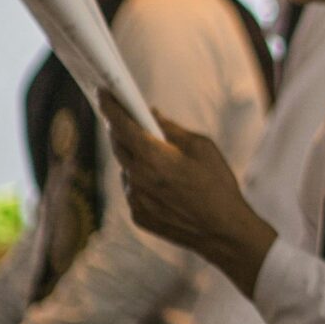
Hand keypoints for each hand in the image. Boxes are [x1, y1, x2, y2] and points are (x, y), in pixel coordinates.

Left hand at [101, 94, 274, 292]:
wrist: (223, 231)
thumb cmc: (218, 184)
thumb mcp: (202, 147)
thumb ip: (172, 130)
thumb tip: (152, 115)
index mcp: (154, 157)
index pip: (122, 125)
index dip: (110, 106)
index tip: (101, 92)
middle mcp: (137, 177)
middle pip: (118, 145)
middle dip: (121, 130)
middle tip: (127, 118)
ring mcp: (134, 199)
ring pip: (126, 169)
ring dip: (135, 158)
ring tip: (156, 156)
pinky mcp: (137, 216)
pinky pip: (133, 190)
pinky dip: (142, 180)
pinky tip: (163, 183)